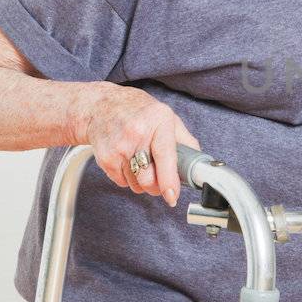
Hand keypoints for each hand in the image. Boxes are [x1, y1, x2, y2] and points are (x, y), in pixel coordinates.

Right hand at [72, 84, 199, 205]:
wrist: (102, 106)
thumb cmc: (139, 112)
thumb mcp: (167, 117)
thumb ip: (186, 141)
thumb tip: (198, 165)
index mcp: (158, 122)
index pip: (164, 156)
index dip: (169, 180)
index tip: (172, 196)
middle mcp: (137, 134)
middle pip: (148, 178)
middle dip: (157, 187)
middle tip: (160, 182)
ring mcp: (118, 147)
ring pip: (136, 184)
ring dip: (142, 182)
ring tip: (141, 163)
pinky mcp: (105, 158)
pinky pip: (122, 182)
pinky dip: (128, 178)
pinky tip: (128, 161)